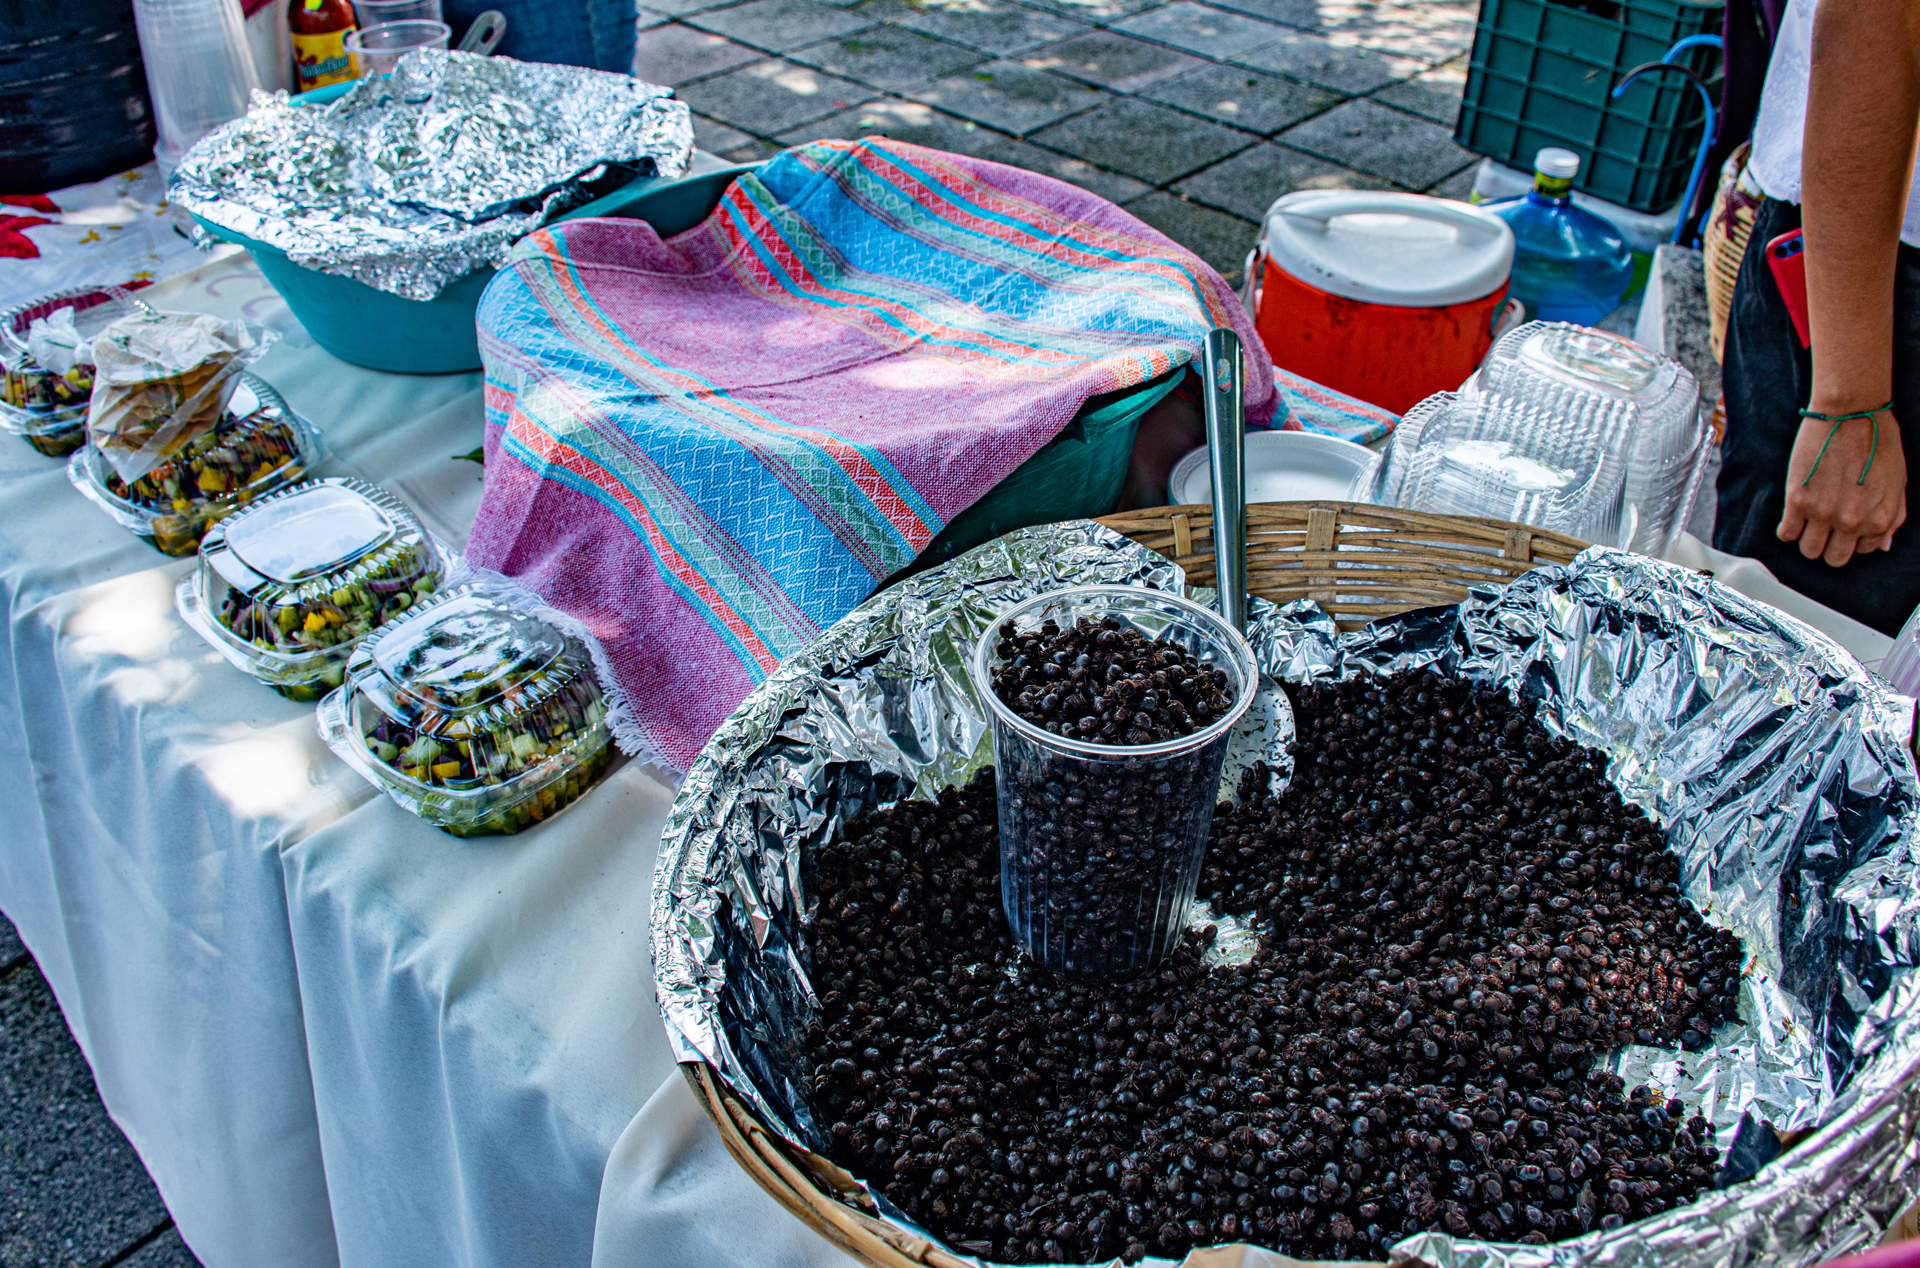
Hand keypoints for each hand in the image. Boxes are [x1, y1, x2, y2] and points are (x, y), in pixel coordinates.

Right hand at [1777, 408, 1907, 565]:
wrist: (1852, 414)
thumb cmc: (1879, 442)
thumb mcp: (1898, 483)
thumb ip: (1893, 517)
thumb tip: (1883, 546)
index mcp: (1880, 519)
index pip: (1862, 551)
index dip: (1853, 538)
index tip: (1846, 525)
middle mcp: (1852, 522)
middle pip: (1833, 558)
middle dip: (1830, 545)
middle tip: (1826, 526)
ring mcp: (1823, 513)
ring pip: (1808, 550)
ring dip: (1808, 539)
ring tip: (1809, 520)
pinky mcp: (1798, 500)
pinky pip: (1786, 533)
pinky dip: (1788, 529)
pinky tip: (1794, 514)